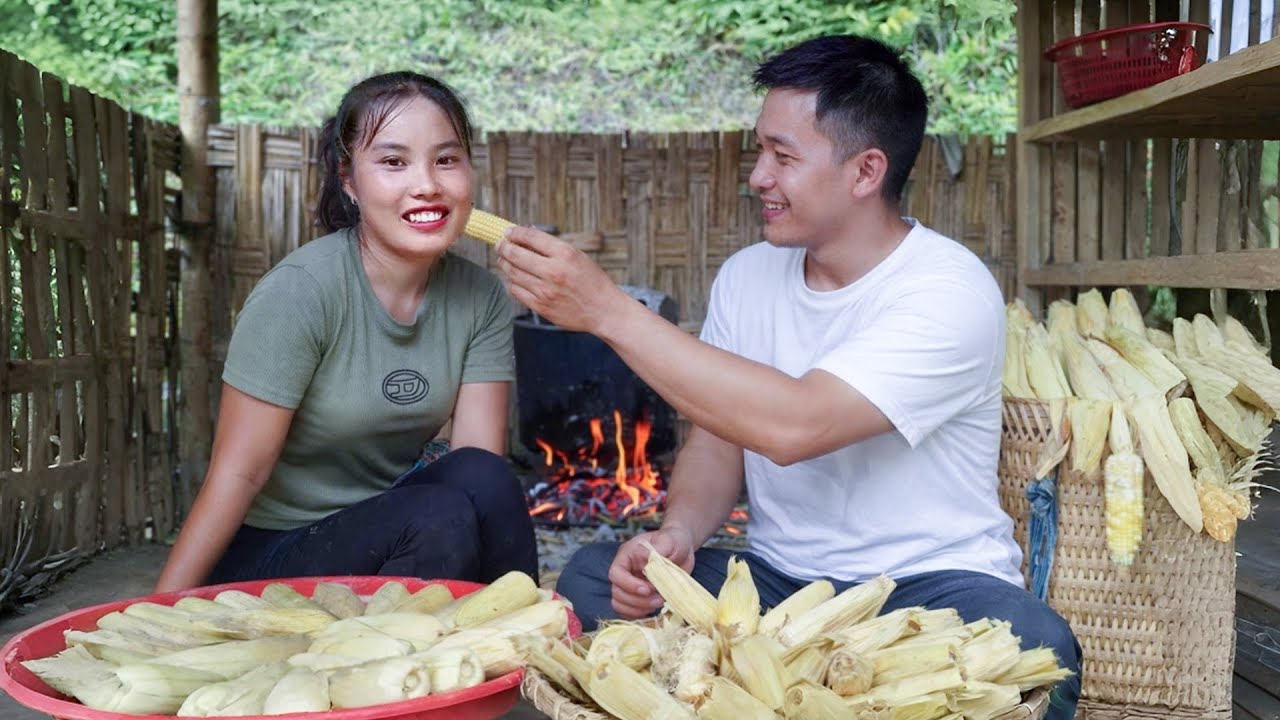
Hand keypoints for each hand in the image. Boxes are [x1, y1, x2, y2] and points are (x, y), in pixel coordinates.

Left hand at [495, 226, 627, 333]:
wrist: (604, 311)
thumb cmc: (592, 281)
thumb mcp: (578, 256)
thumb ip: (553, 248)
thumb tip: (525, 238)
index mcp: (565, 254)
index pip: (531, 236)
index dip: (515, 232)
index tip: (508, 232)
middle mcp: (554, 271)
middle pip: (516, 254)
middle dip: (503, 247)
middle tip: (499, 244)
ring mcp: (546, 291)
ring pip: (513, 273)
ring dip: (504, 264)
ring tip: (503, 259)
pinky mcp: (541, 306)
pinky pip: (516, 290)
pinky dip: (511, 281)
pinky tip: (513, 277)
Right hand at [607, 525, 695, 618]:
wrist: (682, 549)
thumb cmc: (673, 540)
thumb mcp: (668, 541)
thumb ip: (657, 553)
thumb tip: (650, 567)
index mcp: (627, 556)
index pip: (616, 574)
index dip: (629, 585)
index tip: (647, 589)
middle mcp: (625, 572)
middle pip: (617, 593)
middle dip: (637, 600)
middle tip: (659, 599)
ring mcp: (630, 586)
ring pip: (620, 604)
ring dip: (638, 609)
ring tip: (658, 603)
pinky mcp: (638, 597)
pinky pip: (629, 612)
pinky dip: (639, 615)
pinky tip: (655, 609)